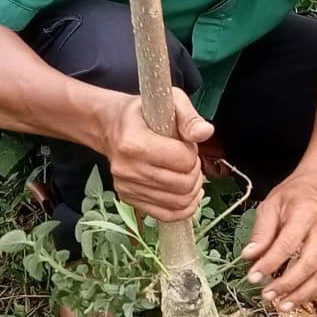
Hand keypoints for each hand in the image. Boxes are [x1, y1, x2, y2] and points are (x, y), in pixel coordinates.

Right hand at [100, 87, 213, 221]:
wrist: (111, 126)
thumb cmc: (142, 113)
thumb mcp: (169, 101)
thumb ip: (189, 117)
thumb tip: (204, 132)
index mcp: (134, 143)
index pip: (182, 160)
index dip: (192, 152)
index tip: (185, 144)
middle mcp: (127, 168)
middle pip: (182, 184)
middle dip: (195, 172)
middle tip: (189, 160)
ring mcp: (127, 186)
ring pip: (178, 202)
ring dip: (192, 189)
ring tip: (188, 174)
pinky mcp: (129, 199)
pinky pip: (166, 215)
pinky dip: (184, 208)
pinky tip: (189, 194)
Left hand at [242, 170, 316, 309]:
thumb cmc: (291, 197)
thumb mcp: (270, 205)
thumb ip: (261, 232)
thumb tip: (249, 257)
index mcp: (305, 213)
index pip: (288, 243)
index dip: (270, 263)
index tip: (252, 277)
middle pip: (309, 263)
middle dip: (287, 284)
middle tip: (266, 296)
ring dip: (302, 294)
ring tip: (281, 306)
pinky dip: (314, 292)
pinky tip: (297, 300)